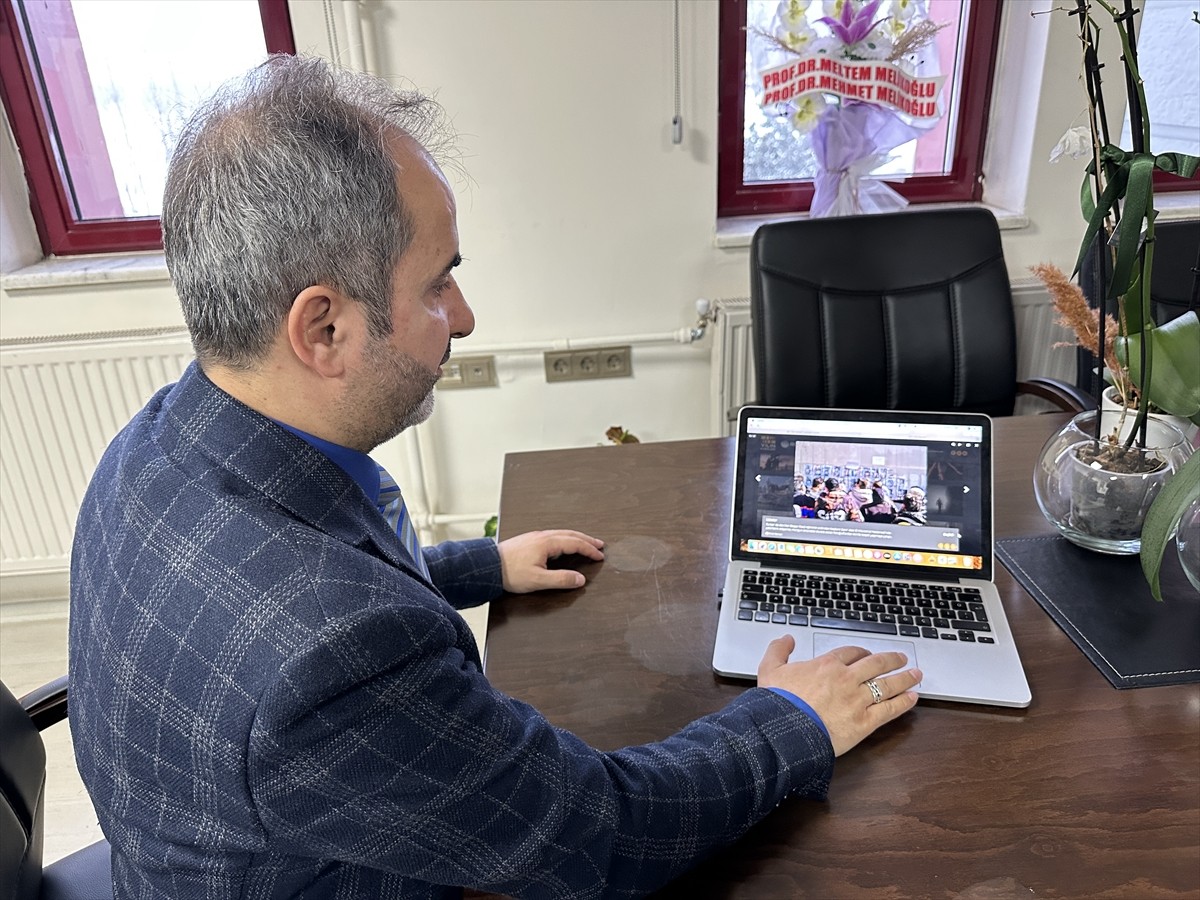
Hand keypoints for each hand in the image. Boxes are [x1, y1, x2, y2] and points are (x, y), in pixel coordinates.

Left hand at [498, 530, 604, 592]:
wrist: (488, 566)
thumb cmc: (510, 573)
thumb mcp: (538, 580)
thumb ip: (561, 579)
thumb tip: (580, 579)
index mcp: (547, 543)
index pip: (575, 543)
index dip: (589, 549)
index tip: (599, 555)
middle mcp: (542, 536)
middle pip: (570, 534)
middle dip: (586, 540)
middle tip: (599, 545)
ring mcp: (535, 537)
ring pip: (561, 533)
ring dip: (576, 537)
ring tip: (585, 543)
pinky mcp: (528, 540)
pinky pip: (553, 535)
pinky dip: (564, 538)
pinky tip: (562, 544)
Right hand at [757, 636, 920, 756]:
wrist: (786, 729)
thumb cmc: (778, 702)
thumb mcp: (769, 669)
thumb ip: (778, 650)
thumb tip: (787, 638)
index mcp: (826, 665)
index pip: (850, 653)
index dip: (861, 652)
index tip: (866, 654)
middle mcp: (846, 679)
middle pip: (875, 664)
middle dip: (891, 659)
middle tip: (901, 657)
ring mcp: (858, 700)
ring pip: (887, 684)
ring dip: (904, 677)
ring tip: (916, 674)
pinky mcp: (864, 722)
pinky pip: (889, 710)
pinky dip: (903, 703)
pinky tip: (913, 698)